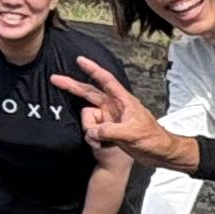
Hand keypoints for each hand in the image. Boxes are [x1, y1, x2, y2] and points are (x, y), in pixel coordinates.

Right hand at [52, 57, 198, 171]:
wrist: (159, 153)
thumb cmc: (152, 138)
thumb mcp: (131, 133)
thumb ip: (110, 130)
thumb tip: (92, 131)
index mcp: (123, 100)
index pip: (105, 80)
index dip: (92, 69)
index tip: (79, 60)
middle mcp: (114, 107)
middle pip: (89, 93)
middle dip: (72, 86)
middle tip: (54, 79)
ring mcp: (110, 118)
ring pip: (89, 117)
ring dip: (90, 129)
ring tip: (101, 141)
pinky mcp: (109, 130)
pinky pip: (92, 130)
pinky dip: (92, 137)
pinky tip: (100, 145)